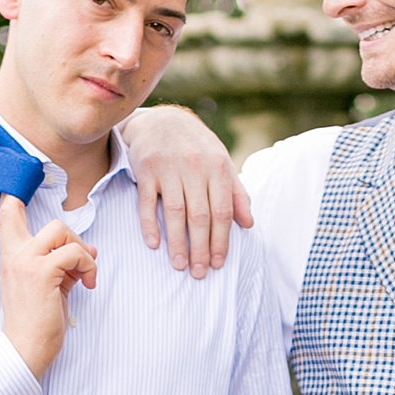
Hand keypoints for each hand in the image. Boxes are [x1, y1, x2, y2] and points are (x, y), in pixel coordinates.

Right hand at [0, 193, 95, 378]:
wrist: (25, 350)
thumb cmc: (36, 323)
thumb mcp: (47, 286)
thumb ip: (62, 264)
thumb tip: (89, 249)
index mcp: (11, 256)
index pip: (8, 214)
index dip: (17, 197)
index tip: (26, 190)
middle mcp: (16, 254)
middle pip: (51, 223)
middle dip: (75, 241)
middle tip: (81, 266)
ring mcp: (27, 261)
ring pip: (62, 231)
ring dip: (82, 253)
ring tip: (85, 277)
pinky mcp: (42, 272)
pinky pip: (75, 253)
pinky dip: (88, 266)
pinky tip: (88, 284)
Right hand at [123, 105, 252, 277]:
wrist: (161, 120)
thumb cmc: (197, 147)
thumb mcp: (221, 164)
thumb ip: (236, 193)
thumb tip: (249, 224)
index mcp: (217, 167)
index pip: (222, 212)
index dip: (221, 240)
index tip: (218, 263)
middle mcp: (194, 167)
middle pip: (199, 216)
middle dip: (200, 248)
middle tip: (199, 273)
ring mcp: (169, 168)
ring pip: (175, 212)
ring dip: (177, 243)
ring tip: (179, 266)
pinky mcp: (146, 170)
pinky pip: (147, 202)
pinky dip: (150, 225)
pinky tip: (154, 244)